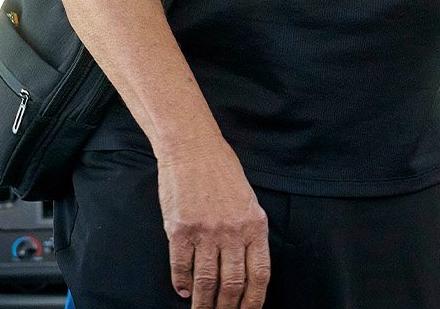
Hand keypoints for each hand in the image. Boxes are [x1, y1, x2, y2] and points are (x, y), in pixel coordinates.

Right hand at [158, 139, 270, 308]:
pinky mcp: (180, 229)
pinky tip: (181, 289)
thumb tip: (246, 266)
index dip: (254, 301)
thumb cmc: (221, 171)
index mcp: (255, 225)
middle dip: (226, 308)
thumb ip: (250, 231)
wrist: (192, 148)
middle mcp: (232, 231)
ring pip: (206, 281)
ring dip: (202, 302)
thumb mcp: (248, 200)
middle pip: (232, 284)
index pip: (259, 275)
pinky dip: (180, 282)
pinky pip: (181, 266)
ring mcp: (205, 231)